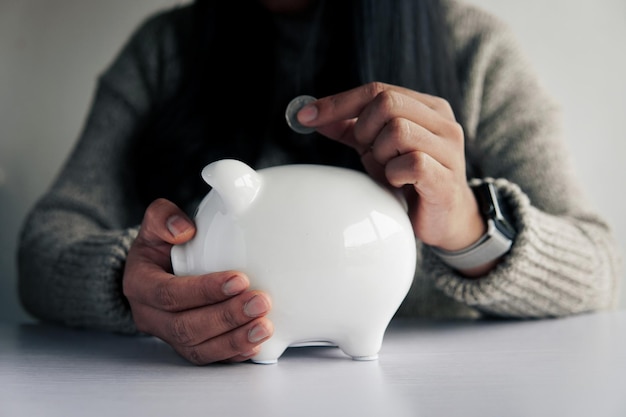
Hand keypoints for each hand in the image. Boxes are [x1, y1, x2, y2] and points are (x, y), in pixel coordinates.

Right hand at [123, 198, 273, 363]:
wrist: (156, 270)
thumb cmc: (160, 246)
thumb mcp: (155, 223)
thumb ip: (163, 217)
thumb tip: (184, 230)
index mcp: (140, 285)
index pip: (170, 294)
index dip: (204, 290)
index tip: (240, 279)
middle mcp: (151, 317)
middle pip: (186, 326)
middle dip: (226, 317)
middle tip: (260, 302)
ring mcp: (169, 336)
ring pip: (199, 349)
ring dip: (235, 339)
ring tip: (265, 326)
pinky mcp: (189, 346)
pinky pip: (209, 358)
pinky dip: (234, 353)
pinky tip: (257, 343)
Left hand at [298, 82, 491, 274]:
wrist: (444, 219)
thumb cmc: (410, 178)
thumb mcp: (376, 148)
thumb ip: (349, 129)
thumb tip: (310, 114)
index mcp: (428, 107)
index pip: (377, 90)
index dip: (338, 102)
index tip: (305, 116)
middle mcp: (443, 122)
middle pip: (387, 103)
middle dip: (365, 130)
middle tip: (368, 153)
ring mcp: (449, 149)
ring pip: (398, 130)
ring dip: (380, 154)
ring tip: (388, 170)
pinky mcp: (446, 178)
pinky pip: (411, 163)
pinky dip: (393, 174)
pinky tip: (398, 185)